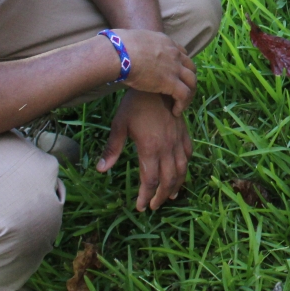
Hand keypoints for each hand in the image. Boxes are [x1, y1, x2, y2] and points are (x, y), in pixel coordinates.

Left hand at [97, 91, 190, 211]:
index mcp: (150, 147)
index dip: (146, 196)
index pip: (150, 180)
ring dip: (176, 185)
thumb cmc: (134, 105)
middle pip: (168, 179)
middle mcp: (167, 147)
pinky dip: (186, 166)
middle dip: (161, 196)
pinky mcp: (183, 132)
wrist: (155, 84)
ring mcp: (177, 139)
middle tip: (153, 206)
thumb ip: (112, 149)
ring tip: (170, 196)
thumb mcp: (119, 125)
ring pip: (181, 169)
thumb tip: (101, 170)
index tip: (140, 206)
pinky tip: (181, 173)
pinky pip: (188, 153)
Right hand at [107, 29, 197, 113]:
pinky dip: (182, 104)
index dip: (181, 65)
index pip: (182, 53)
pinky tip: (176, 111)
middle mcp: (174, 54)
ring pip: (192, 82)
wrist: (118, 53)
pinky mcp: (171, 82)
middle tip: (182, 92)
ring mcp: (174, 67)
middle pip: (191, 67)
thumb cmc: (116, 48)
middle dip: (188, 80)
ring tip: (181, 105)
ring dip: (189, 94)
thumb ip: (135, 48)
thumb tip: (123, 53)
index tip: (176, 76)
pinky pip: (184, 95)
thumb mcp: (132, 42)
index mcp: (165, 43)